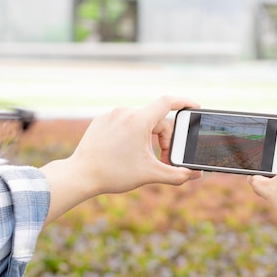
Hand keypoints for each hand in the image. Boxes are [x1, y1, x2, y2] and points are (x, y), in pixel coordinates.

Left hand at [70, 95, 202, 194]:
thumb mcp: (150, 174)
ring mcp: (112, 114)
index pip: (168, 101)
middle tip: (162, 158)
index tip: (195, 107)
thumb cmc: (114, 174)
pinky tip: (127, 150)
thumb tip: (196, 173)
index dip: (185, 102)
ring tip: (143, 156)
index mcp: (139, 120)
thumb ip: (177, 174)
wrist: (80, 175)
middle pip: (157, 119)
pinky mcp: (102, 120)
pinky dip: (133, 133)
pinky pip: (125, 122)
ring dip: (149, 136)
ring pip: (141, 120)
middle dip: (164, 138)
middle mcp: (125, 112)